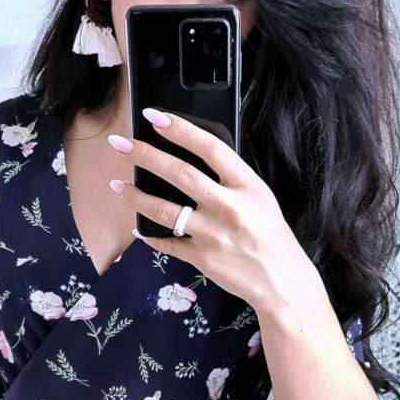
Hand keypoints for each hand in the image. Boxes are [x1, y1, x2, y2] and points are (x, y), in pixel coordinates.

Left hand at [107, 107, 304, 306]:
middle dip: (144, 155)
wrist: (282, 282)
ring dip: (135, 196)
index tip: (154, 117)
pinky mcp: (202, 258)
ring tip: (116, 186)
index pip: (210, 148)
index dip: (180, 130)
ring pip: (164, 209)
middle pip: (180, 174)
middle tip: (119, 144)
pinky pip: (167, 243)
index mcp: (247, 186)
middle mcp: (229, 207)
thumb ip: (231, 179)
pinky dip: (150, 235)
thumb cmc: (271, 235)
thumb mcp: (261, 198)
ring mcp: (214, 234)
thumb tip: (193, 158)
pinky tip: (139, 229)